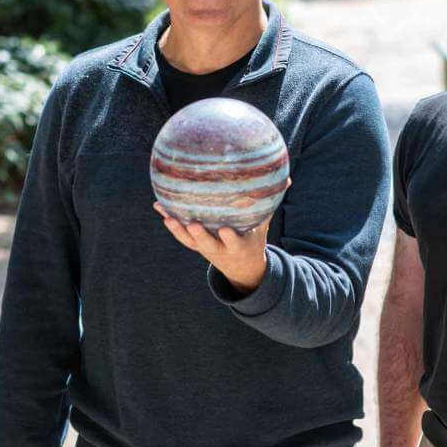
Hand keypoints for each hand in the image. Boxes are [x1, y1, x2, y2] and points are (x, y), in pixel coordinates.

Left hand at [154, 203, 270, 293]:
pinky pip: (180, 235)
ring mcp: (205, 249)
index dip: (230, 238)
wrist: (242, 268)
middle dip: (200, 236)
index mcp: (239, 246)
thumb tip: (288, 177)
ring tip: (167, 217)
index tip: (226, 230)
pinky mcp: (195, 246)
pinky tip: (159, 206)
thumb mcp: (264, 225)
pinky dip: (170, 223)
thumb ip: (271, 203)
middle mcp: (220, 249)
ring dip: (178, 231)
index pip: (235, 242)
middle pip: (208, 245)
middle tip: (192, 224)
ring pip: (190, 242)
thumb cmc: (253, 238)